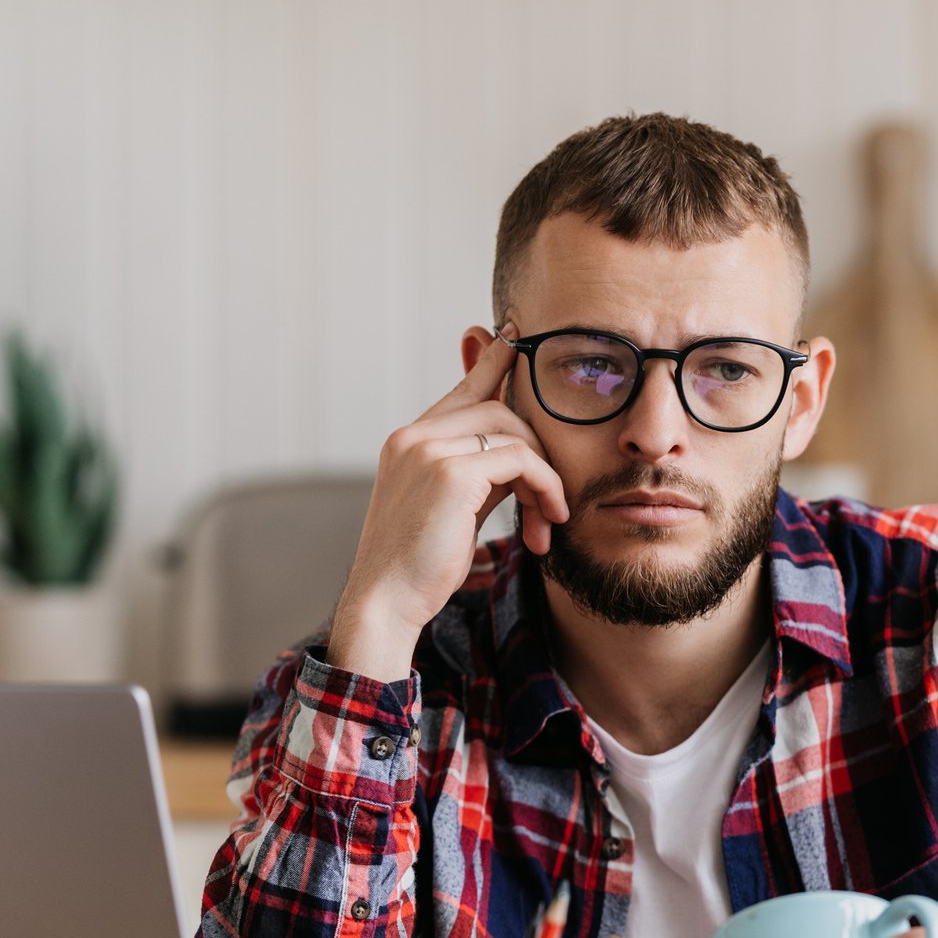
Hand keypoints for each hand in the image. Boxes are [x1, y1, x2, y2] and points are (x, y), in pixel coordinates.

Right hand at [329, 333, 569, 680]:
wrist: (384, 603)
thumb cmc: (418, 567)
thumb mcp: (451, 510)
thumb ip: (479, 474)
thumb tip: (519, 459)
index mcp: (408, 441)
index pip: (464, 388)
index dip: (495, 359)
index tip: (519, 334)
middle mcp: (414, 436)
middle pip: (500, 408)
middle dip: (538, 450)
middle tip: (552, 503)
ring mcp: (429, 449)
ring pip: (514, 432)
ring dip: (545, 476)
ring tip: (550, 518)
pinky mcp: (450, 472)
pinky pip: (522, 460)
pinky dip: (545, 487)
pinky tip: (548, 519)